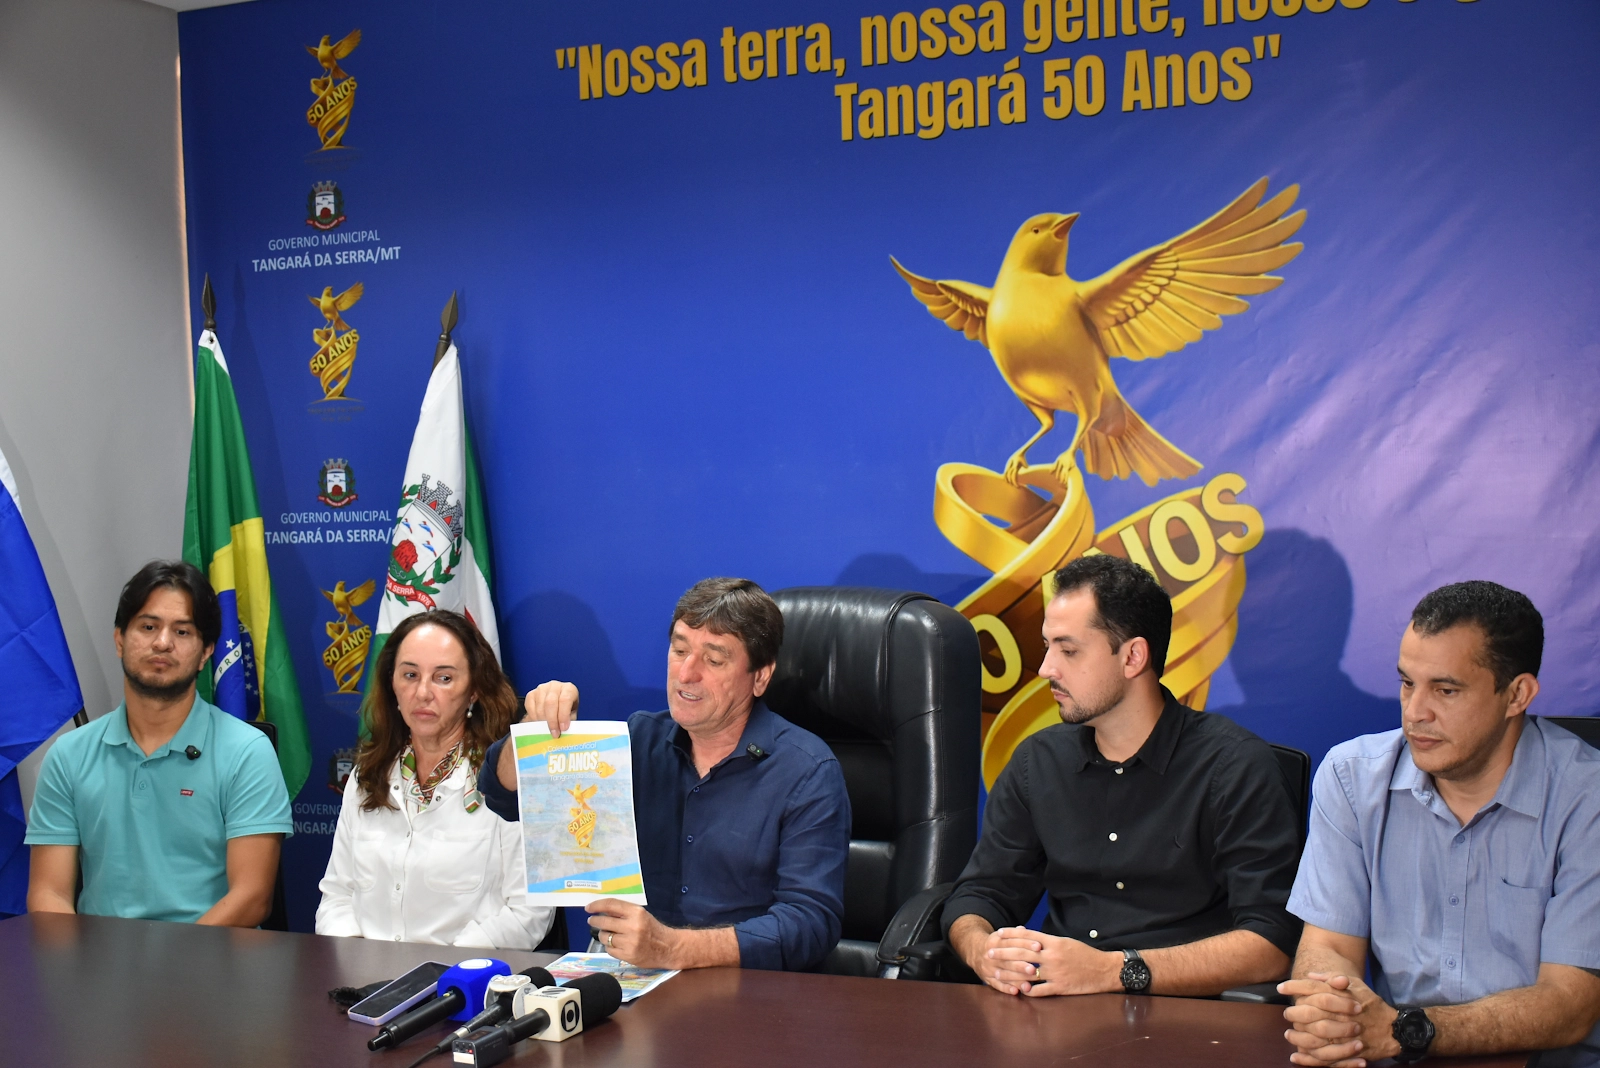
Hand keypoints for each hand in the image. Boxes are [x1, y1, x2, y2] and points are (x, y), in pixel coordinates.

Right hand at [526, 681, 579, 737]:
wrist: (556, 704)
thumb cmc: (566, 709)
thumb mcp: (572, 714)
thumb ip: (569, 720)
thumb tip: (564, 730)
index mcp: (568, 688)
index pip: (565, 699)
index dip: (563, 715)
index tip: (563, 728)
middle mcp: (555, 685)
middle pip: (551, 703)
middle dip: (552, 721)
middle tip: (554, 733)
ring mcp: (542, 688)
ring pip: (540, 706)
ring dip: (543, 721)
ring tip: (548, 730)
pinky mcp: (531, 694)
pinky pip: (530, 707)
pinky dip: (535, 718)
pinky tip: (540, 723)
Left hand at [585, 899, 678, 968]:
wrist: (668, 948)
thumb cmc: (653, 929)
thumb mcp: (641, 915)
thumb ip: (623, 912)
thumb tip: (601, 909)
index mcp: (636, 912)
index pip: (611, 905)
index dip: (597, 905)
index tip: (588, 908)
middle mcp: (632, 926)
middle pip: (604, 921)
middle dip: (594, 921)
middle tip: (592, 921)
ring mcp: (629, 942)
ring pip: (604, 937)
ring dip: (603, 935)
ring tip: (608, 935)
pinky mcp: (627, 955)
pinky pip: (609, 950)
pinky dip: (609, 947)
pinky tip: (615, 945)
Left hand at [982, 927, 1121, 997]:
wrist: (1104, 970)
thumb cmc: (1085, 954)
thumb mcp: (1066, 942)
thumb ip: (1047, 940)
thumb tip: (1028, 937)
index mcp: (1054, 942)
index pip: (1027, 936)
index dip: (1011, 934)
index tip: (998, 934)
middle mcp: (1053, 956)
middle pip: (1022, 954)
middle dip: (1003, 953)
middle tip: (989, 953)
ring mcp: (1056, 973)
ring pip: (1027, 973)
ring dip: (1010, 974)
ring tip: (997, 974)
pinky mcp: (1061, 987)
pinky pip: (1040, 990)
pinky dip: (1028, 990)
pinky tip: (1018, 990)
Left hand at [1279, 972, 1398, 1066]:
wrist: (1392, 1028)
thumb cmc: (1371, 1004)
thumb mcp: (1356, 985)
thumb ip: (1332, 978)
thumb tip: (1310, 976)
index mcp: (1341, 997)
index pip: (1312, 989)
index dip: (1294, 987)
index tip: (1281, 988)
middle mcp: (1341, 1016)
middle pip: (1309, 1013)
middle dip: (1293, 1013)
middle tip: (1286, 1013)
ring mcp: (1343, 1036)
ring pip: (1314, 1037)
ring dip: (1297, 1036)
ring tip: (1289, 1034)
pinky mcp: (1347, 1053)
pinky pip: (1324, 1058)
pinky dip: (1308, 1058)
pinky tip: (1296, 1056)